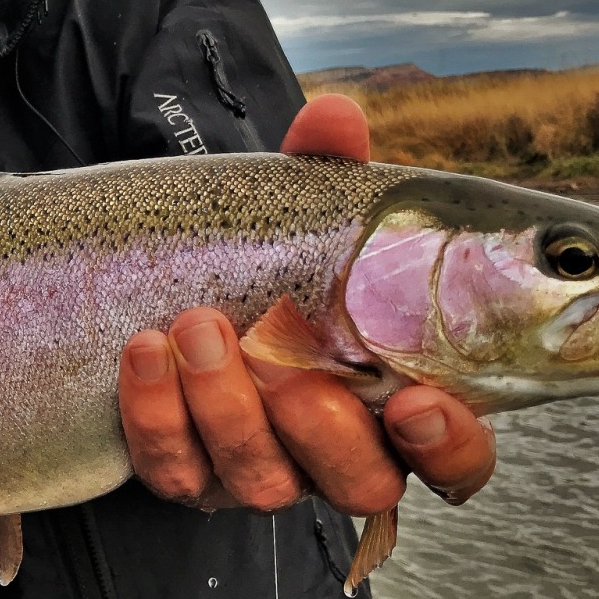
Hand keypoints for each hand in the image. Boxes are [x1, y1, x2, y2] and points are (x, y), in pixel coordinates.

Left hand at [117, 94, 497, 514]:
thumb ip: (326, 171)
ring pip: (261, 481)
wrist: (172, 283)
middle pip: (357, 481)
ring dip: (227, 407)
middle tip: (281, 363)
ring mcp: (260, 469)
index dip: (447, 445)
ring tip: (195, 327)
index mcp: (394, 399)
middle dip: (320, 428)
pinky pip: (174, 469)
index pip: (453, 458)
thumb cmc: (272, 259)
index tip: (417, 403)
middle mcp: (335, 451)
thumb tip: (334, 118)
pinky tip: (145, 351)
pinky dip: (156, 415)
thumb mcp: (301, 213)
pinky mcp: (187, 473)